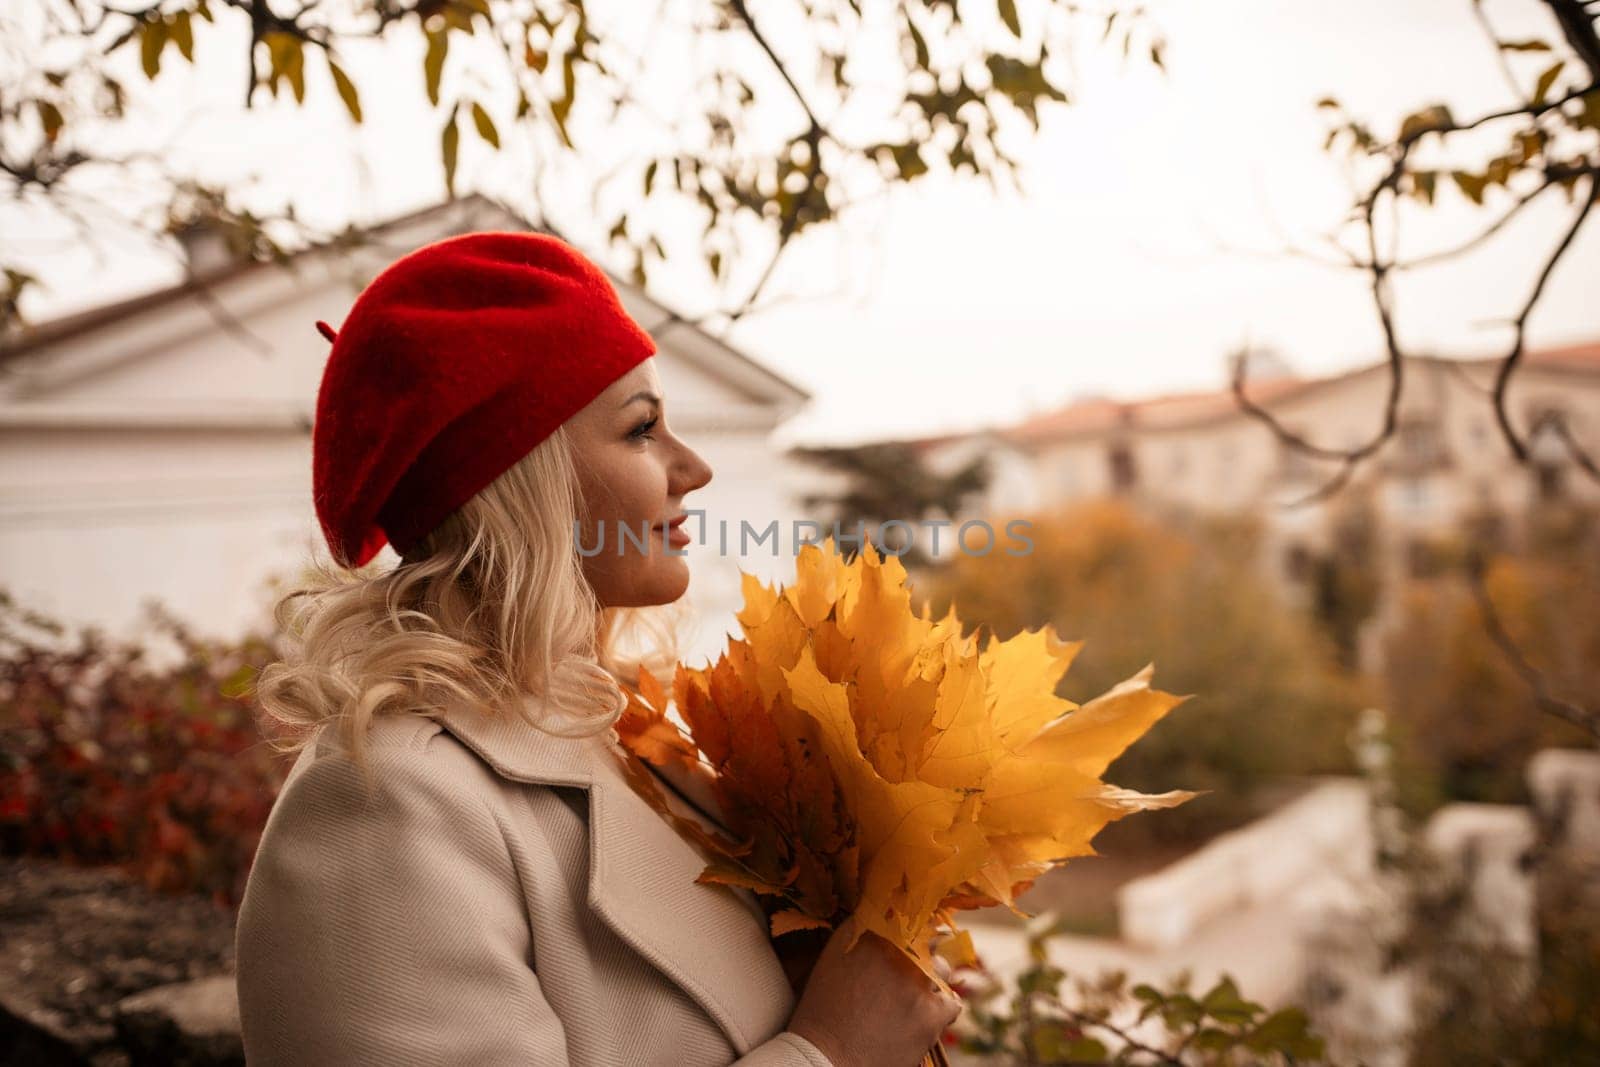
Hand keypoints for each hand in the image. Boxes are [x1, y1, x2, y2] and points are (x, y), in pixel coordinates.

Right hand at [785, 919, 961, 1066]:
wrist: (825, 1056)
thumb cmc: (823, 1008)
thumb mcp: (834, 955)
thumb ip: (861, 928)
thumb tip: (884, 909)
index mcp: (874, 930)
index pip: (909, 916)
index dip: (912, 928)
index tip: (912, 938)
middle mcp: (900, 950)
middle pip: (929, 942)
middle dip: (923, 955)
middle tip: (910, 972)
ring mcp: (919, 982)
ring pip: (942, 971)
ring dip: (932, 980)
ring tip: (915, 996)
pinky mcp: (932, 1014)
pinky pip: (952, 1003)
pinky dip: (943, 1008)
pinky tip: (929, 1013)